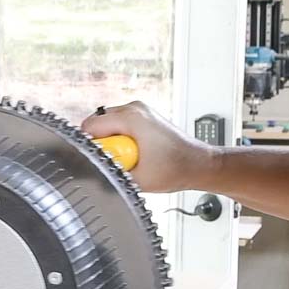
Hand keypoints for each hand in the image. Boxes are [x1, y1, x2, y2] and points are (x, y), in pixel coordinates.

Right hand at [81, 100, 215, 193]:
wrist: (199, 165)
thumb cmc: (177, 168)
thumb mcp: (137, 180)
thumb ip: (110, 175)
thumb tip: (93, 175)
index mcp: (131, 117)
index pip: (90, 126)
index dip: (89, 146)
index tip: (98, 161)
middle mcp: (134, 108)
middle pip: (97, 124)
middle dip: (102, 145)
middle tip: (118, 161)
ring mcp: (140, 111)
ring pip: (107, 125)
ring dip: (112, 144)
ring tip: (129, 157)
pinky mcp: (144, 117)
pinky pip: (119, 127)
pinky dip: (121, 141)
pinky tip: (135, 153)